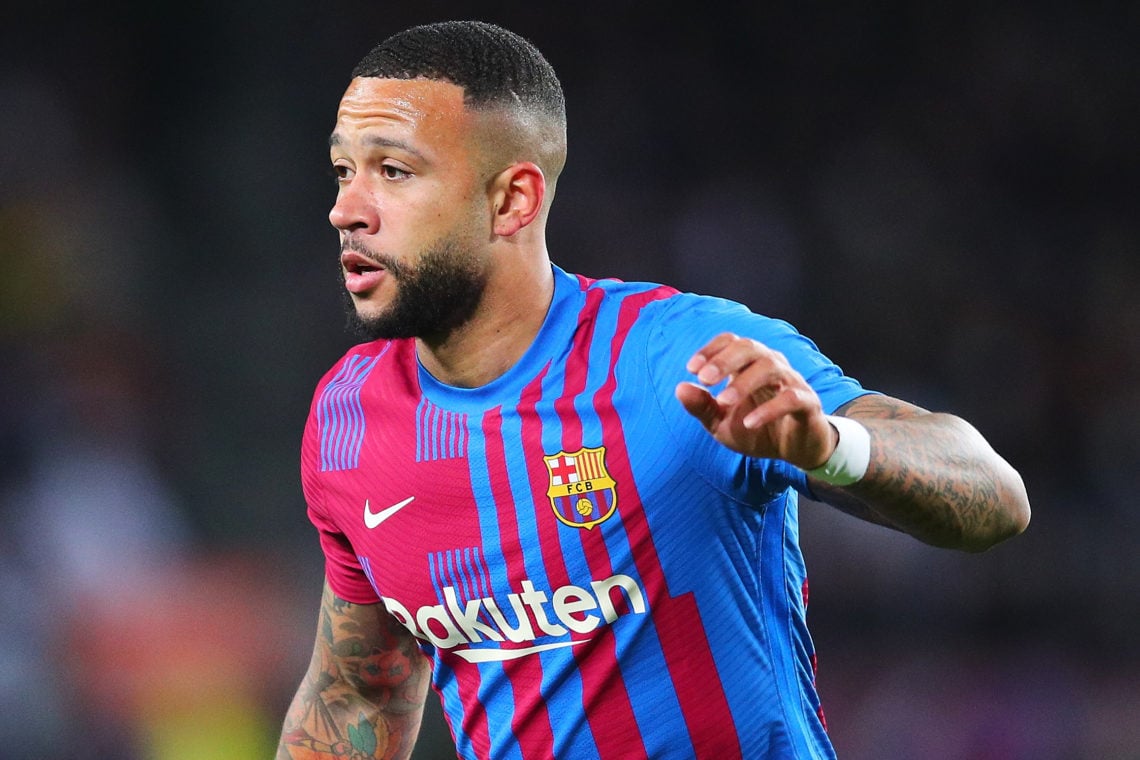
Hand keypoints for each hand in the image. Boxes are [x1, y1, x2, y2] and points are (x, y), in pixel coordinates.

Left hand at [674, 333, 837, 469]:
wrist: (793, 452)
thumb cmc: (755, 431)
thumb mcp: (721, 423)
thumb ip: (702, 407)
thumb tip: (679, 388)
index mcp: (748, 365)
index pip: (731, 341)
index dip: (711, 349)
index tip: (691, 369)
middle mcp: (771, 365)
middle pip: (750, 347)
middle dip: (724, 360)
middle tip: (704, 379)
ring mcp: (791, 382)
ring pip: (770, 367)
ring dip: (744, 382)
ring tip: (723, 401)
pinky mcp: (807, 403)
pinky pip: (791, 398)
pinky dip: (770, 409)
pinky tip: (750, 423)